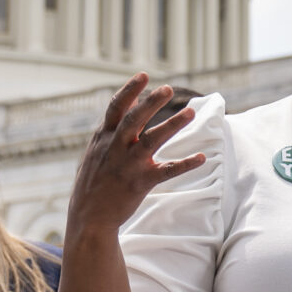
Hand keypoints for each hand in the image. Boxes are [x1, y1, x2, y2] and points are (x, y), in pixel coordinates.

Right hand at [66, 75, 204, 239]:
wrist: (89, 217)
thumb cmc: (94, 181)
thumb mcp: (95, 152)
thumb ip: (112, 129)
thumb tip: (130, 103)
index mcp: (103, 138)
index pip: (116, 107)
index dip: (130, 90)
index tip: (144, 75)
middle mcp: (115, 148)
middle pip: (133, 119)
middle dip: (150, 103)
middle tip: (168, 88)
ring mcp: (128, 165)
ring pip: (151, 141)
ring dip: (172, 125)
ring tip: (190, 112)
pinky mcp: (141, 183)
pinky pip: (167, 172)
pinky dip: (185, 164)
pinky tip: (202, 157)